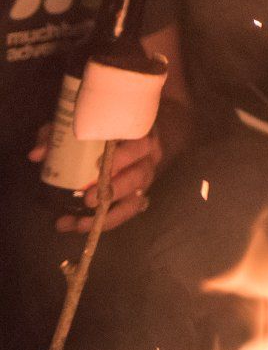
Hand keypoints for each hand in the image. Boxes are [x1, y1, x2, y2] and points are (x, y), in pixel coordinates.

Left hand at [29, 126, 160, 232]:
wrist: (120, 136)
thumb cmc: (98, 127)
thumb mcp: (75, 124)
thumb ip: (56, 135)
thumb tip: (37, 154)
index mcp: (138, 134)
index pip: (138, 143)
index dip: (122, 156)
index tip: (97, 165)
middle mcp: (147, 157)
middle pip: (139, 175)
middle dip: (115, 190)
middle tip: (88, 199)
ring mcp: (144, 178)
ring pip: (136, 200)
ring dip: (108, 216)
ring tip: (80, 224)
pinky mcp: (137, 195)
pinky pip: (126, 212)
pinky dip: (104, 222)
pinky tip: (78, 225)